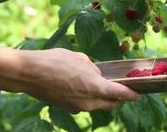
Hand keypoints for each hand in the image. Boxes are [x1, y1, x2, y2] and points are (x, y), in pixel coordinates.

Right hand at [0, 47, 138, 112]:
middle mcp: (89, 102)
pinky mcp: (68, 108)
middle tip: (122, 90)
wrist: (29, 73)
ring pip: (98, 105)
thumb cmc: (56, 61)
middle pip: (110, 103)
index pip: (120, 94)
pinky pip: (85, 104)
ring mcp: (78, 107)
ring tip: (103, 86)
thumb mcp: (81, 59)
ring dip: (103, 98)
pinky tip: (85, 87)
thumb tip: (96, 75)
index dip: (130, 94)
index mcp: (96, 88)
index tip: (137, 94)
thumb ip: (93, 69)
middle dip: (118, 98)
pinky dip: (90, 98)